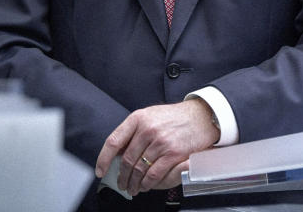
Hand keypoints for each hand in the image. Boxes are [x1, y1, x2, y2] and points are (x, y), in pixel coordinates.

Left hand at [95, 99, 219, 196]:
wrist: (201, 116)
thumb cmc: (175, 117)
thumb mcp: (150, 115)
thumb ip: (134, 130)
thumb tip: (118, 151)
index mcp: (138, 118)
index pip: (113, 141)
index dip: (104, 159)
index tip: (101, 170)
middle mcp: (148, 129)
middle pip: (126, 160)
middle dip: (121, 176)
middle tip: (121, 184)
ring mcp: (160, 142)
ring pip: (139, 169)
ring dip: (133, 183)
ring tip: (132, 188)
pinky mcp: (173, 153)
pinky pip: (154, 174)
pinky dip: (147, 184)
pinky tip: (145, 186)